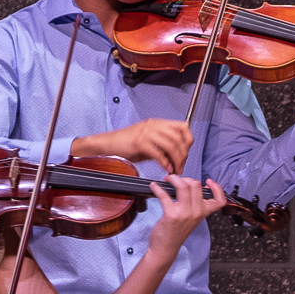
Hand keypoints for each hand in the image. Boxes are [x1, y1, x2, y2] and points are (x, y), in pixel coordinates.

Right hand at [72, 119, 190, 173]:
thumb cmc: (124, 145)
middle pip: (179, 138)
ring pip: (171, 145)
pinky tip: (165, 169)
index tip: (186, 152)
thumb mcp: (146, 142)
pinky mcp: (139, 142)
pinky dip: (165, 163)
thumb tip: (175, 157)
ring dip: (176, 160)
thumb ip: (161, 146)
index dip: (188, 140)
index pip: (183, 127)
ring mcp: (146, 133)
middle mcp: (153, 125)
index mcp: (157, 123)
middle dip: (183, 154)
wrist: (106, 144)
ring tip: (175, 170)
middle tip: (181, 166)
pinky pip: (159, 154)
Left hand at [145, 175, 223, 257]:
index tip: (208, 181)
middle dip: (184, 178)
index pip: (219, 200)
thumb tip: (189, 187)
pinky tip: (154, 187)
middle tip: (175, 179)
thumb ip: (194, 205)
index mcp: (203, 212)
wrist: (166, 248)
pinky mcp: (171, 215)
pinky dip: (157, 188)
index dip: (216, 188)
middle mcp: (197, 212)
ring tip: (166, 180)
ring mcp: (185, 214)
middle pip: (196, 185)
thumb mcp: (191, 218)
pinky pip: (165, 195)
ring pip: (183, 186)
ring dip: (172, 179)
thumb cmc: (175, 232)